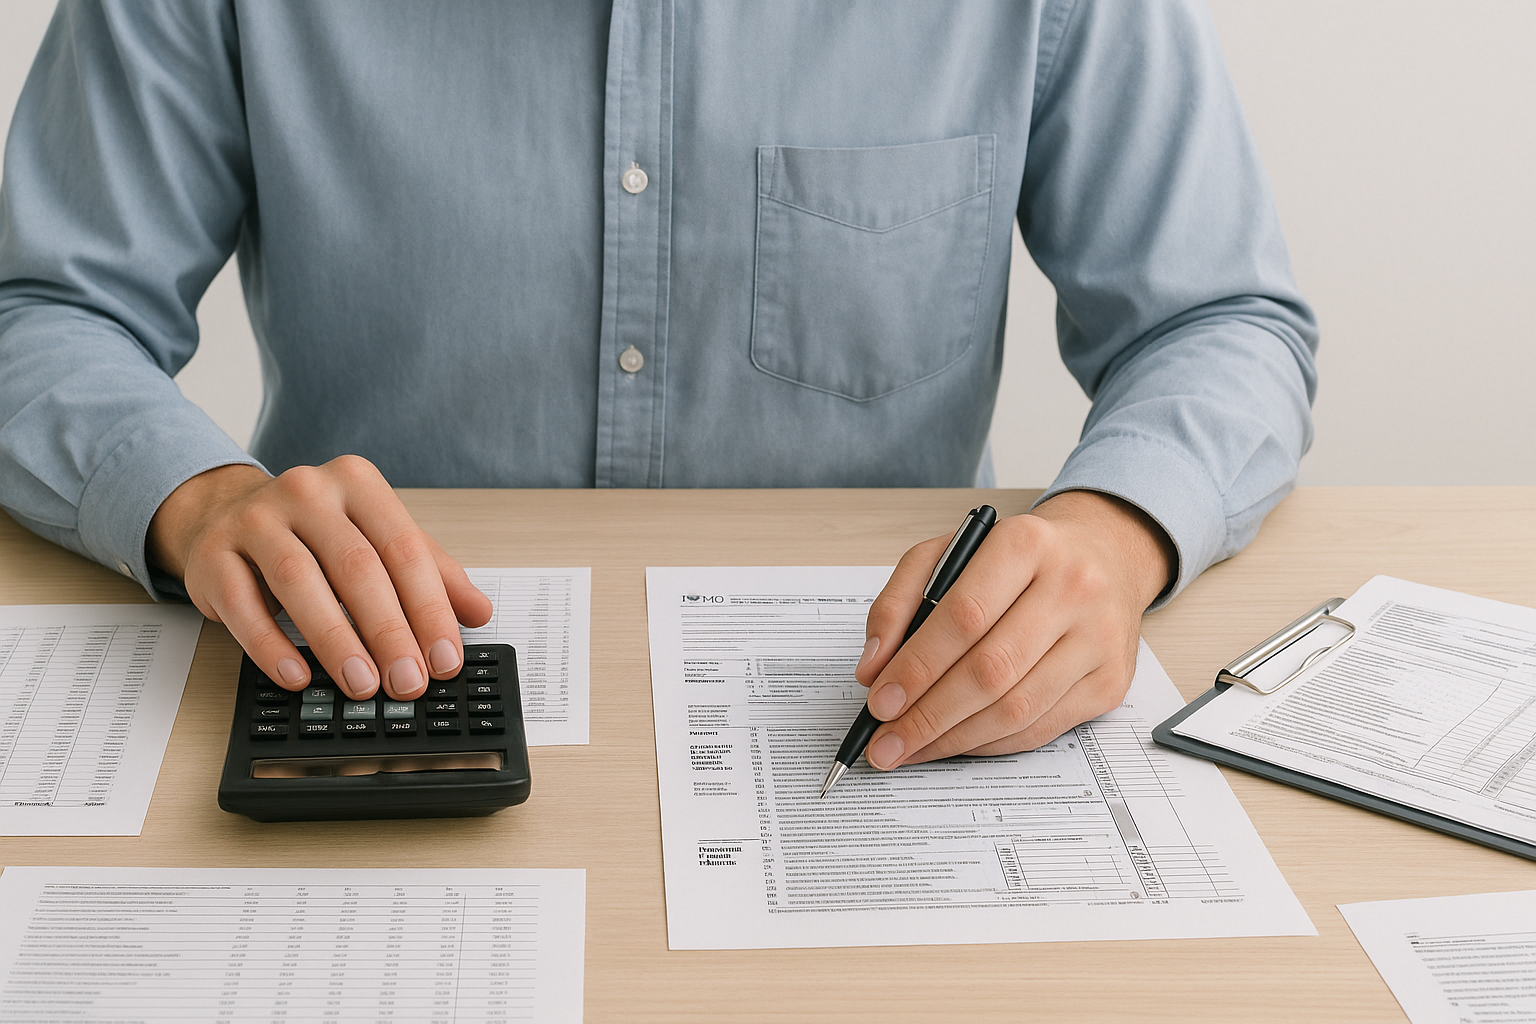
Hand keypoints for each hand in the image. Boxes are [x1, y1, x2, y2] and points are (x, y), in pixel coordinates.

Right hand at [147, 456, 492, 700]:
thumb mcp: (377, 538)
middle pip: (356, 567)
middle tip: (408, 681)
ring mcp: (254, 520)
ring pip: (300, 582)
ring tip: (363, 684)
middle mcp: (306, 492)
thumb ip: (431, 572)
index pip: (404, 548)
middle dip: (388, 631)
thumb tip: (478, 613)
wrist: (224, 513)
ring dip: (336, 641)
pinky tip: (297, 676)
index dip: (429, 608)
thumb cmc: (315, 531)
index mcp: (357, 483)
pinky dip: (271, 646)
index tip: (445, 659)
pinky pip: (244, 605)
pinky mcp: (212, 556)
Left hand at [854, 491, 1175, 769]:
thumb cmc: (1016, 561)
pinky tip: (955, 743)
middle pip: (991, 670)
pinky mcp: (1110, 681)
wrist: (1104, 557)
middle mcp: (1072, 588)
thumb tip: (872, 668)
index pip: (964, 615)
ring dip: (954, 739)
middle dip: (928, 715)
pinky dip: (989, 745)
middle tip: (886, 742)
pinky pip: (1041, 728)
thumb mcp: (948, 554)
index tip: (880, 701)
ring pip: (1016, 708)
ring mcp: (1097, 638)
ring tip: (911, 749)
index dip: (917, 666)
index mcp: (1025, 544)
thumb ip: (899, 601)